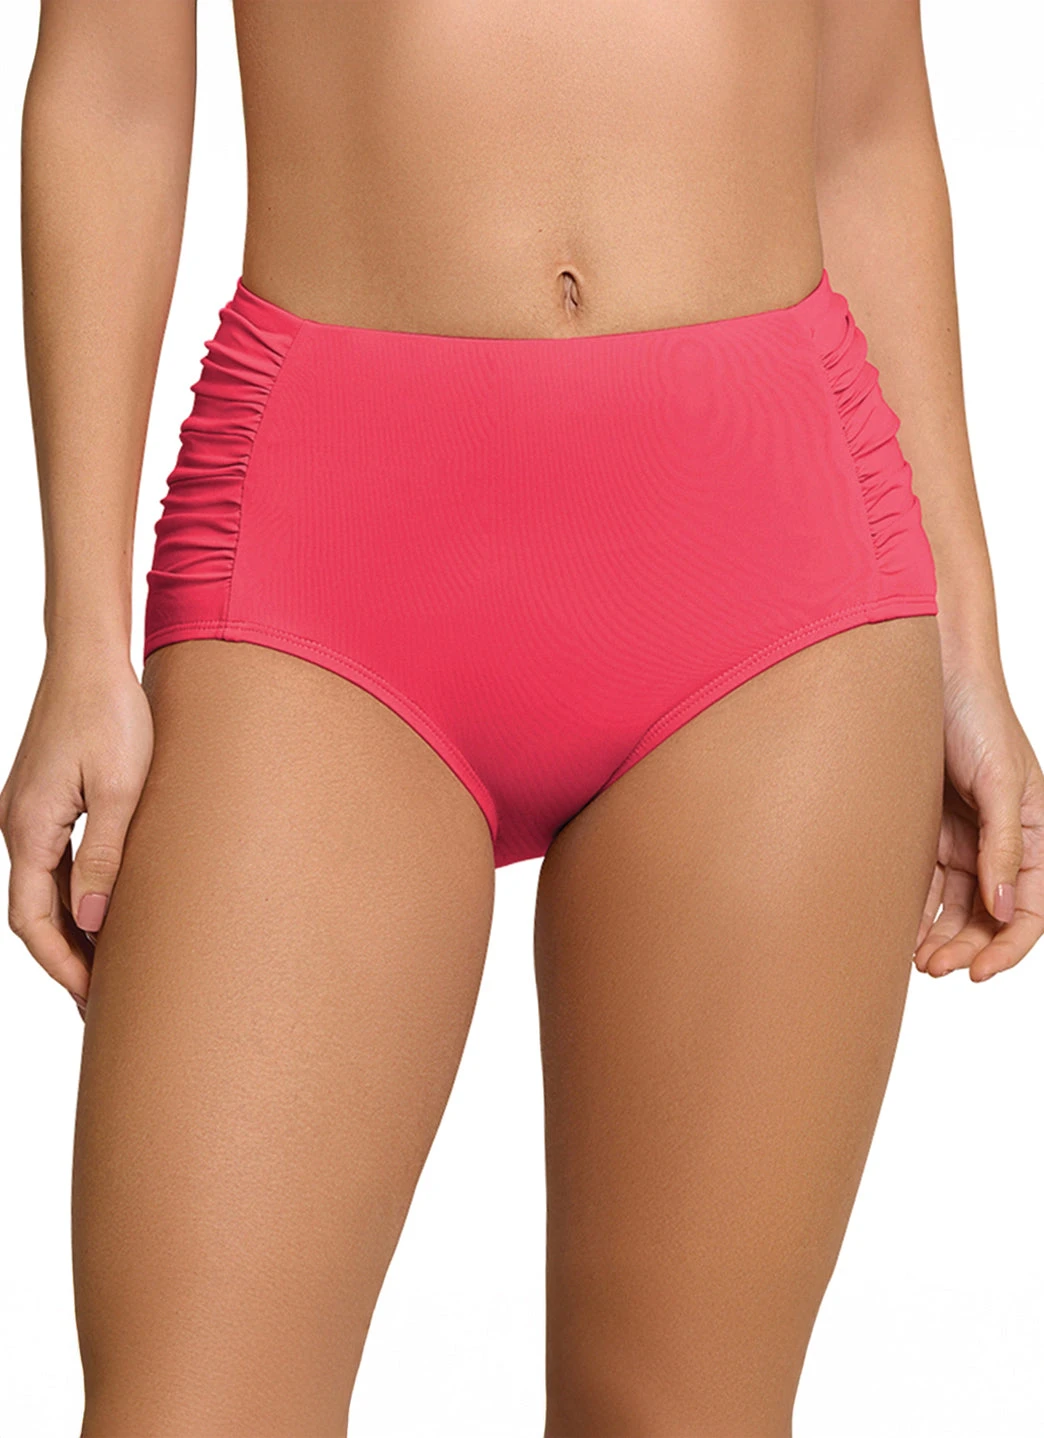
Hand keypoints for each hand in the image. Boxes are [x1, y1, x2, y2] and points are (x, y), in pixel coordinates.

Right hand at [0, 652, 153, 1016]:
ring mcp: (28, 812)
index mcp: (30, 828)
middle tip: (104, 1003)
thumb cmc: (111, 714)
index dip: (63, 965)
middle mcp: (19, 825)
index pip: (34, 919)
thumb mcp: (121, 789)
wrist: (89, 659)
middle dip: (66, 960)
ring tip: (109, 969)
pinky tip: (103, 912)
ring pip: (42, 890)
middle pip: (34, 912)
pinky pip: (51, 864)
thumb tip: (92, 924)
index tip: (94, 1000)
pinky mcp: (44, 800)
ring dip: (71, 931)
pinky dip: (73, 897)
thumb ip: (105, 857)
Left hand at [915, 666, 1043, 980]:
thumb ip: (1005, 845)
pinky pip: (922, 886)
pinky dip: (914, 913)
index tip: (979, 972)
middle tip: (934, 968)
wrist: (930, 677)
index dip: (1009, 947)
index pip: (1030, 911)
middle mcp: (997, 846)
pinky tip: (896, 933)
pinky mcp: (924, 835)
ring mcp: (960, 842)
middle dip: (966, 949)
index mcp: (1034, 837)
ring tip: (916, 961)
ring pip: (954, 909)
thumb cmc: (978, 717)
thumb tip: (1003, 909)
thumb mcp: (1001, 781)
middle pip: (988, 918)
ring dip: (938, 939)